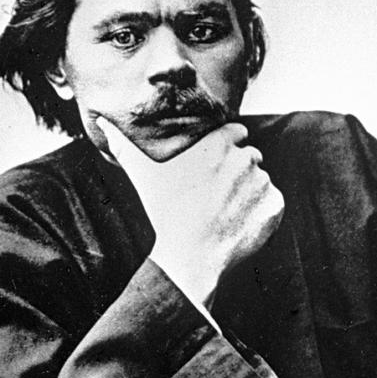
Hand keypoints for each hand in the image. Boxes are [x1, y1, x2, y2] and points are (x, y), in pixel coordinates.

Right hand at [97, 118, 283, 306]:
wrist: (190, 258)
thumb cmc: (165, 213)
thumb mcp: (142, 173)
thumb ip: (123, 143)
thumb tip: (101, 120)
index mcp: (220, 142)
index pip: (236, 133)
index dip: (226, 150)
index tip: (214, 169)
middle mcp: (246, 158)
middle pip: (250, 158)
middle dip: (239, 173)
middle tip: (218, 196)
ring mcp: (264, 183)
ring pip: (260, 182)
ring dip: (250, 193)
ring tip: (226, 213)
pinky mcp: (275, 207)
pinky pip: (272, 204)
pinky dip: (262, 213)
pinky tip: (240, 224)